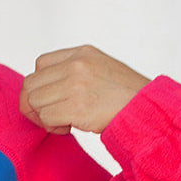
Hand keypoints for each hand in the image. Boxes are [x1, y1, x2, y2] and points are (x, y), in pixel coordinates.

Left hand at [20, 45, 149, 134]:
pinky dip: (53, 127)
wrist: (149, 109)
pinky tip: (69, 128)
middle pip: (31, 84)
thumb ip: (73, 70)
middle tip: (48, 116)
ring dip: (44, 117)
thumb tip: (45, 89)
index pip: (40, 63)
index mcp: (82, 53)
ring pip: (35, 101)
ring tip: (64, 122)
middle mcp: (76, 64)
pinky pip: (46, 118)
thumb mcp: (100, 68)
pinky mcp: (77, 107)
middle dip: (34, 104)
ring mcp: (76, 85)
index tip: (50, 99)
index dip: (40, 85)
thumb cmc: (126, 95)